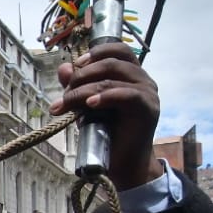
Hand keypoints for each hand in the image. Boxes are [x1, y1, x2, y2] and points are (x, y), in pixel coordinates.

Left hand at [49, 42, 162, 190]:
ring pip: (113, 78)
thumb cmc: (105, 132)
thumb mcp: (85, 105)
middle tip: (64, 94)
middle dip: (81, 76)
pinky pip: (127, 95)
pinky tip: (90, 105)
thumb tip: (64, 68)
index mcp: (131, 74)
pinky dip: (105, 97)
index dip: (96, 52)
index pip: (118, 50)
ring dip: (84, 89)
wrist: (122, 163)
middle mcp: (143, 80)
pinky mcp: (148, 108)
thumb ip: (77, 85)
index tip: (76, 64)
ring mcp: (148, 93)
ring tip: (66, 104)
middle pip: (111, 63)